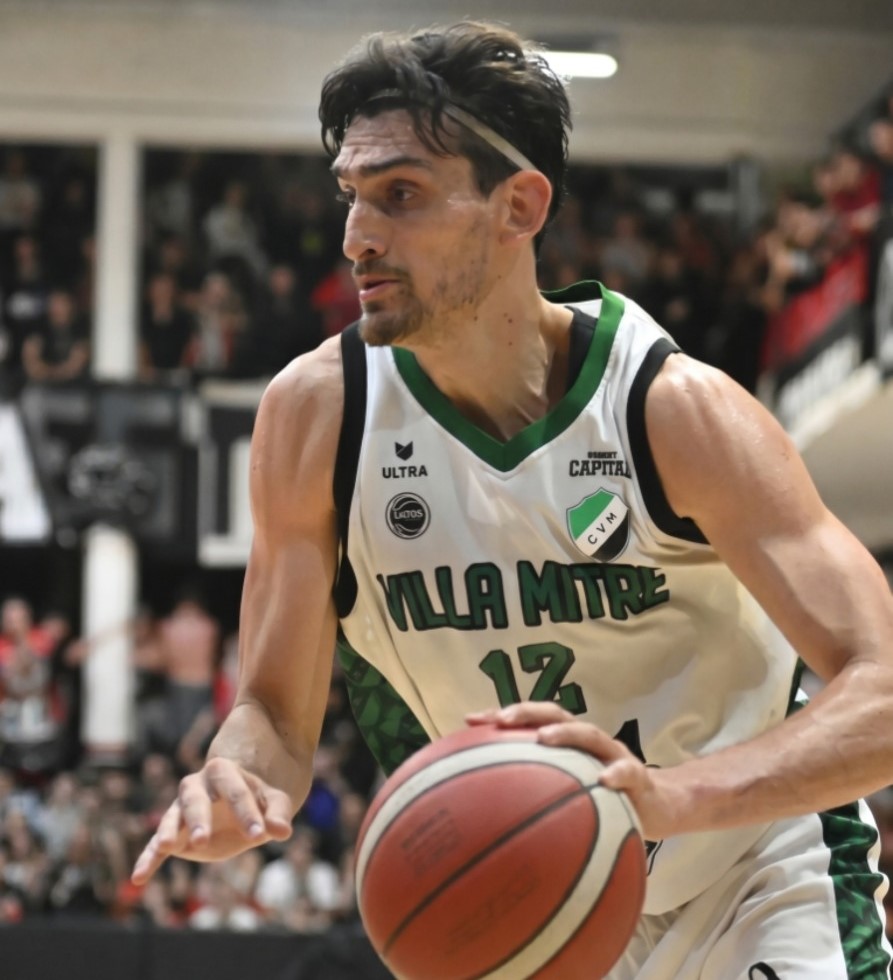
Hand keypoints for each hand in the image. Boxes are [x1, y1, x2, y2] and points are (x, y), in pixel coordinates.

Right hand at [131, 757, 293, 884]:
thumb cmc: (259, 800)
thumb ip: (277, 814)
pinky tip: (138, 878)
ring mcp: (181, 809)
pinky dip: (148, 860)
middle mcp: (196, 786)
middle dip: (198, 819)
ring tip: (165, 848)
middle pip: (195, 800)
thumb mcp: (273, 802)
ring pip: (172, 818)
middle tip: (202, 841)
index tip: (260, 836)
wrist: (241, 804)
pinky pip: (156, 845)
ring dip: (168, 833)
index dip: (247, 814)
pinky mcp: (173, 833)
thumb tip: (283, 832)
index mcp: (223, 771)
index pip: (235, 792)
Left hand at [467, 703, 682, 841]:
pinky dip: (616, 773)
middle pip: (556, 714)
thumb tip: (486, 813)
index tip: (470, 720)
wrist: (659, 805)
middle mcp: (588, 741)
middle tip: (501, 719)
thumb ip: (537, 792)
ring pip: (590, 734)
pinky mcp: (639, 776)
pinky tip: (604, 782)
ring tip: (544, 738)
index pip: (532, 719)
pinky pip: (628, 772)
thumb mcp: (569, 793)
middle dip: (528, 712)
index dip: (502, 716)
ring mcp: (613, 754)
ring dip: (566, 732)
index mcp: (568, 743)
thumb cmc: (603, 799)